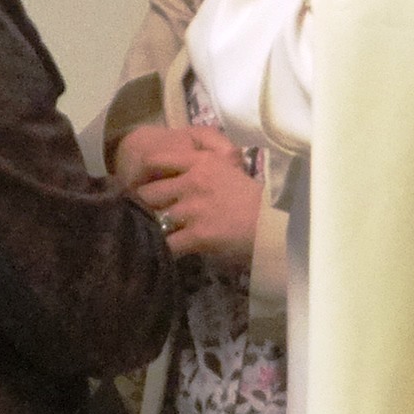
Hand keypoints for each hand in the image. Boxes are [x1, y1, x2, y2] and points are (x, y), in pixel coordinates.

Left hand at [117, 126, 261, 268]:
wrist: (274, 220)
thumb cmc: (257, 195)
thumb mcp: (230, 167)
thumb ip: (206, 165)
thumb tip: (186, 170)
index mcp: (201, 162)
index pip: (157, 160)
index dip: (143, 173)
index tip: (139, 183)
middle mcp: (191, 181)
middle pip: (149, 192)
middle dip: (144, 205)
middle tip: (141, 214)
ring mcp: (192, 209)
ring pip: (155, 218)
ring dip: (152, 227)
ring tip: (149, 235)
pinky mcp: (197, 234)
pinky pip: (168, 244)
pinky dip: (163, 250)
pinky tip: (162, 253)